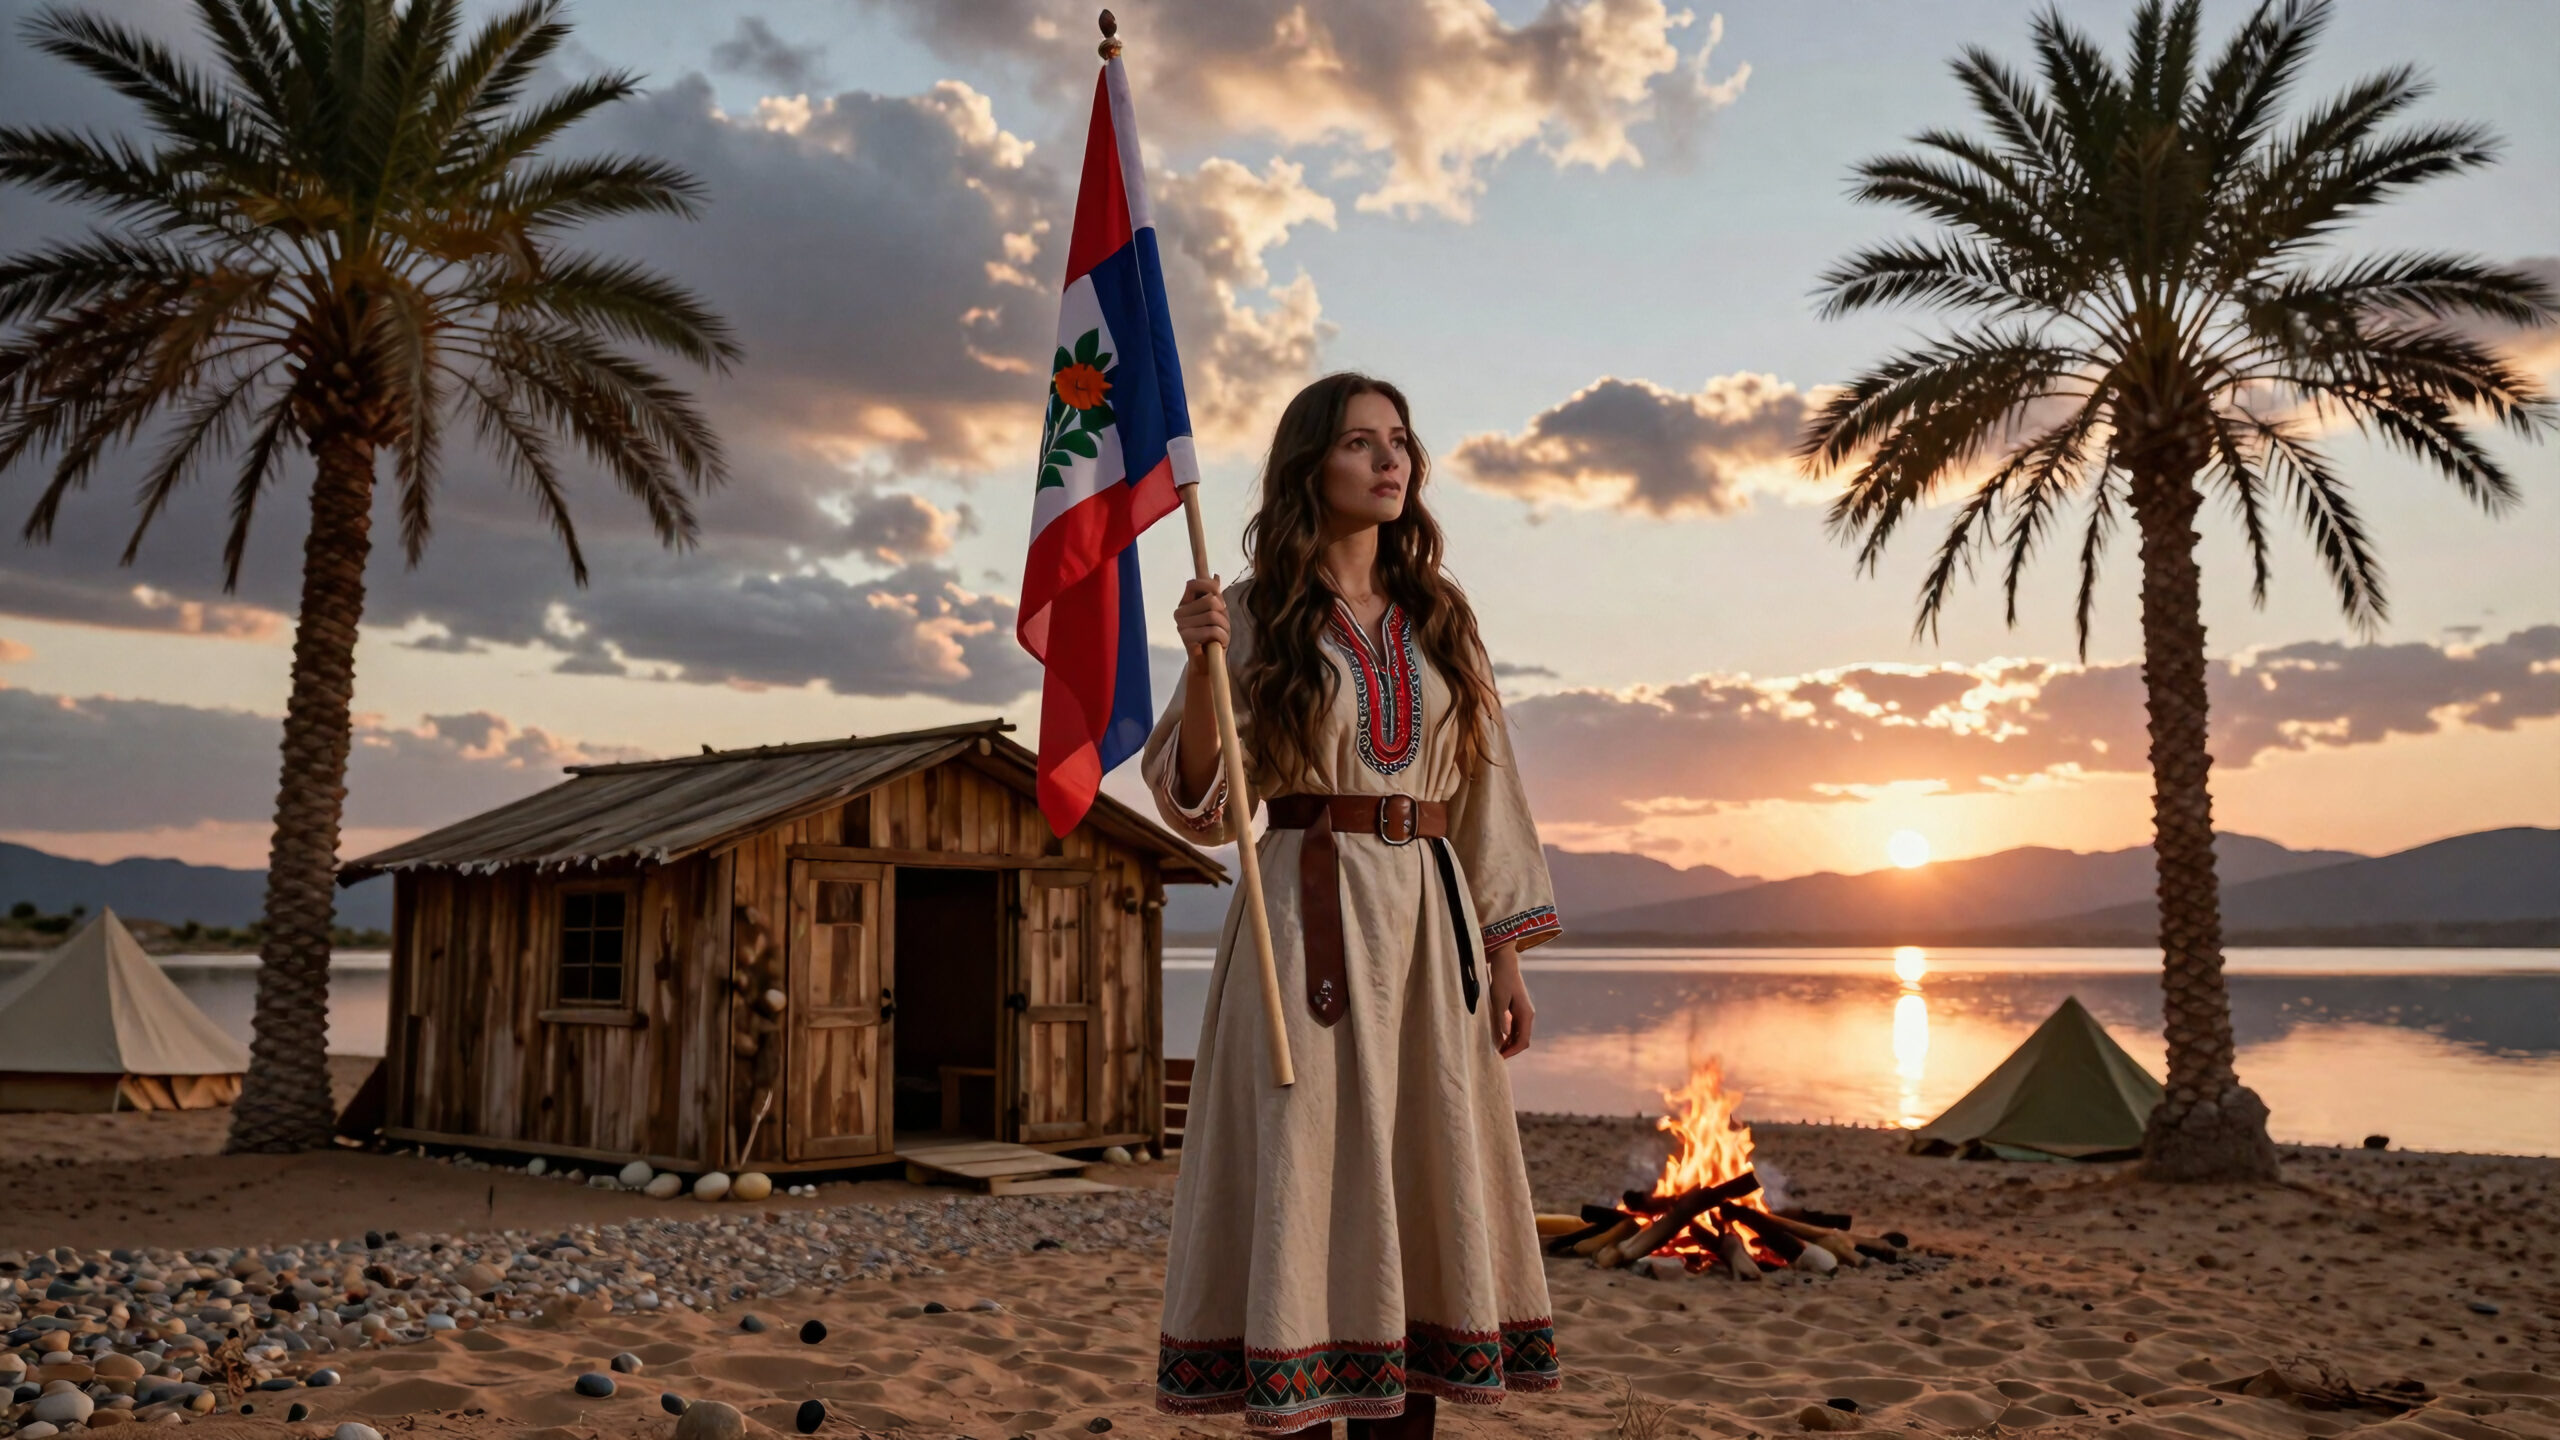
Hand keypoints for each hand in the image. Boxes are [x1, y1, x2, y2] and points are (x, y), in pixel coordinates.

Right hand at [1174, 576, 1228, 669]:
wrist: (1208, 662)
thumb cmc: (1213, 636)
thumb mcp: (1218, 612)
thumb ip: (1215, 594)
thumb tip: (1215, 576)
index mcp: (1185, 603)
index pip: (1194, 583)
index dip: (1211, 587)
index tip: (1219, 600)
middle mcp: (1179, 612)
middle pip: (1211, 599)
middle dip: (1224, 614)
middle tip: (1222, 625)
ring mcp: (1181, 624)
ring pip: (1213, 615)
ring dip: (1225, 627)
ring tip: (1221, 635)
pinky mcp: (1186, 637)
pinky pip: (1212, 630)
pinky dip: (1223, 637)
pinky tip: (1220, 643)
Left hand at [1487, 942, 1533, 1057]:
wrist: (1505, 964)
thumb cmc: (1501, 980)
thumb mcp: (1499, 999)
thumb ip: (1502, 1017)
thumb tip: (1505, 1036)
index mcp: (1525, 1014)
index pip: (1523, 1041)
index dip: (1512, 1051)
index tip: (1499, 1058)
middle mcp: (1528, 1015)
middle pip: (1522, 1040)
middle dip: (1511, 1050)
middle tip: (1496, 1057)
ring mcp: (1524, 1012)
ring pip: (1519, 1034)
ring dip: (1509, 1043)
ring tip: (1495, 1049)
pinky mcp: (1518, 1009)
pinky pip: (1516, 1027)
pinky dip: (1509, 1035)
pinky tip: (1497, 1037)